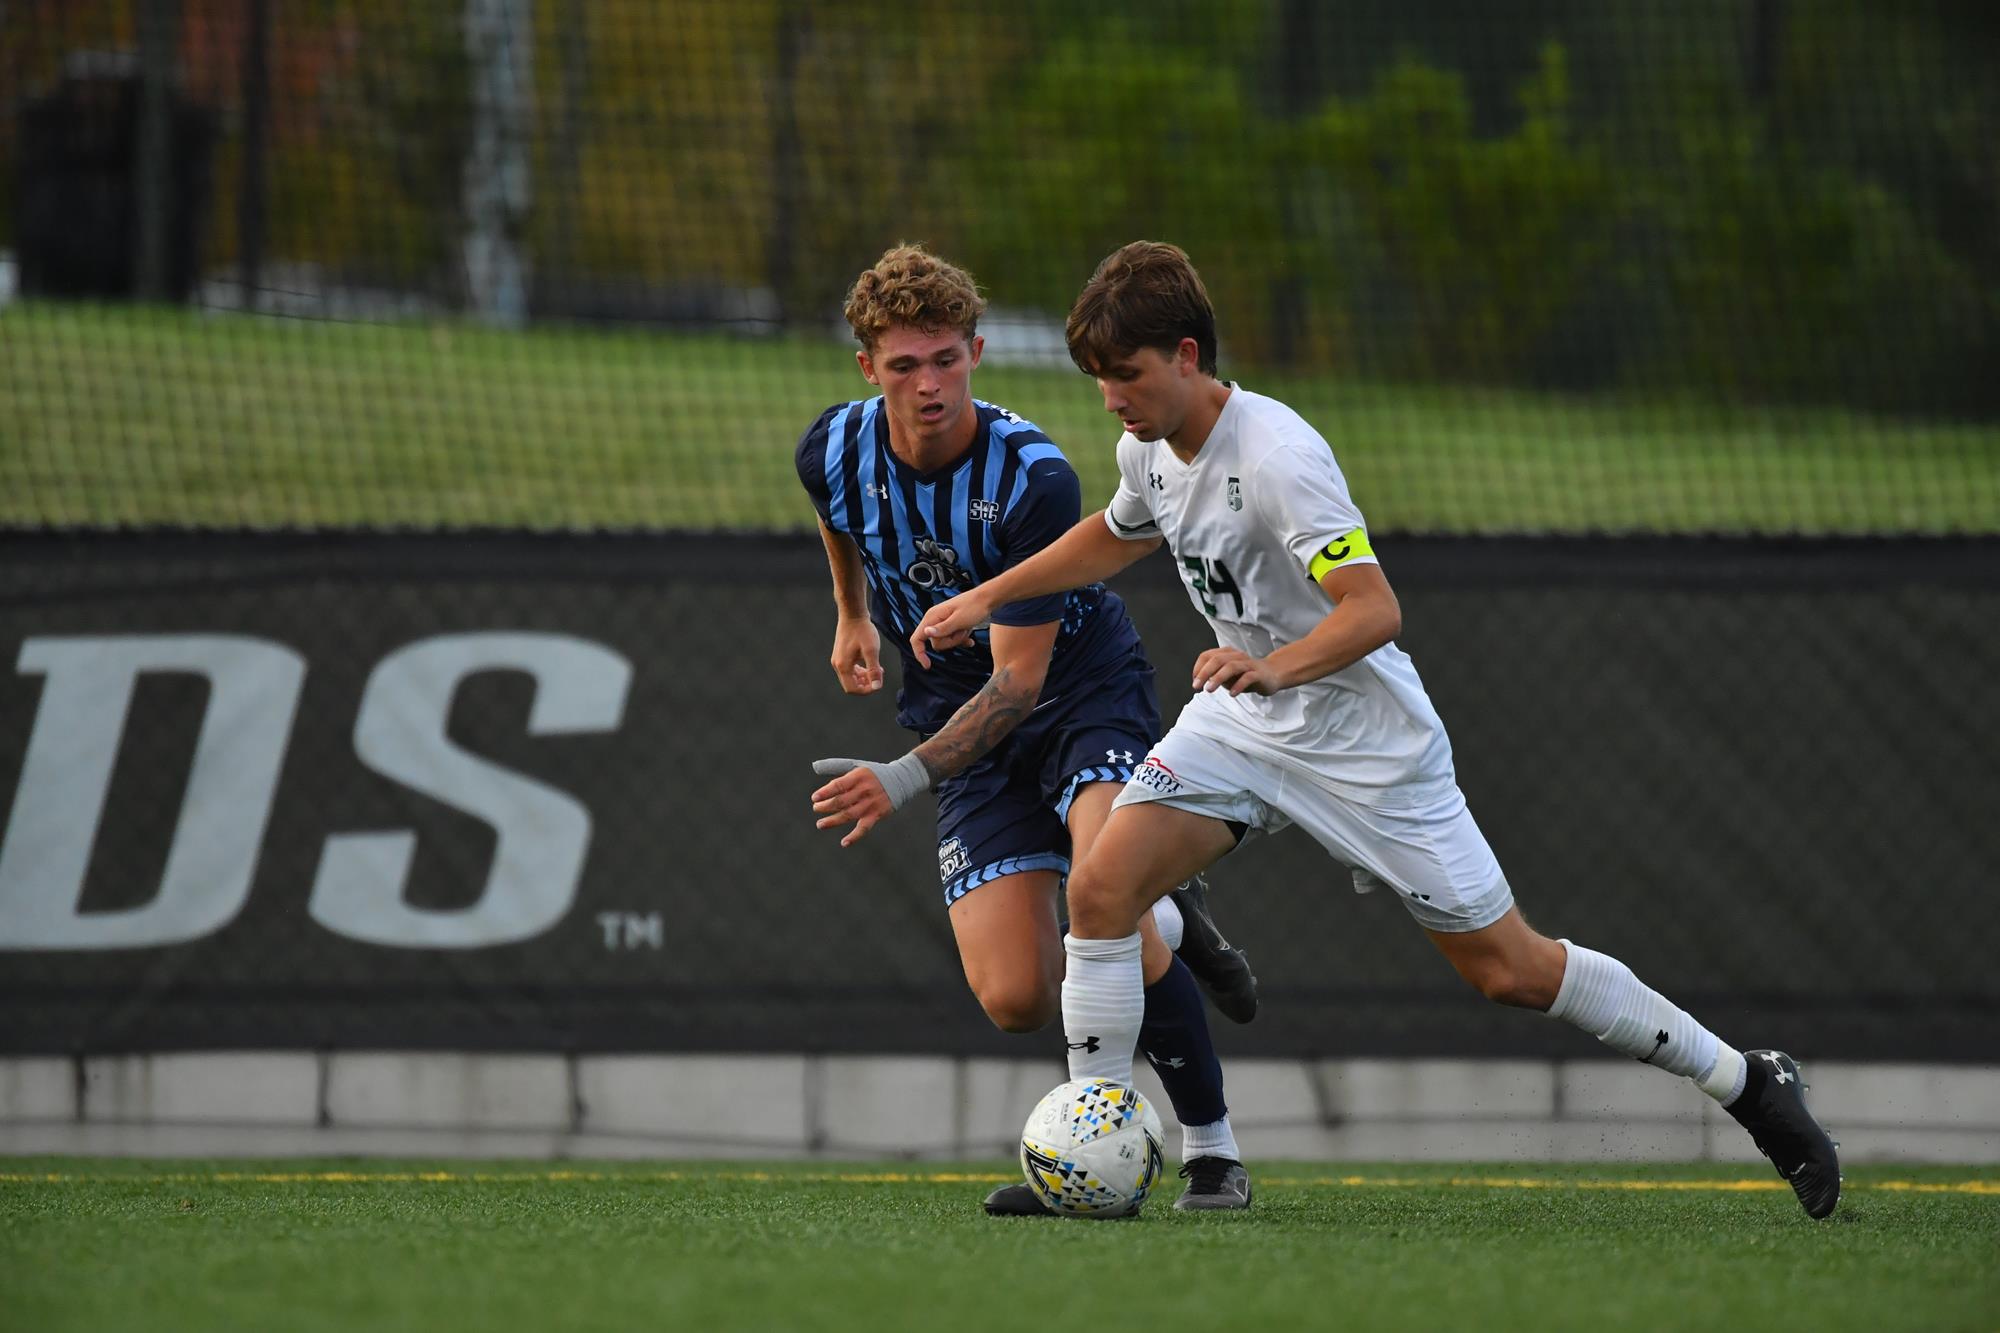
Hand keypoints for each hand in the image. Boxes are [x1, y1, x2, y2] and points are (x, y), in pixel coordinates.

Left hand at [811, 754, 929, 846]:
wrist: (901, 780)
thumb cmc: (872, 773)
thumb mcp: (856, 765)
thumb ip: (835, 766)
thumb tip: (815, 767)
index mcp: (858, 776)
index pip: (838, 785)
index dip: (825, 792)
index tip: (814, 798)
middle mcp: (865, 790)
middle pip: (841, 801)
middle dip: (826, 807)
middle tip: (816, 809)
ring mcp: (871, 803)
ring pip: (849, 815)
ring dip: (833, 821)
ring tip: (820, 824)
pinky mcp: (877, 814)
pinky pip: (864, 827)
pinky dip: (855, 836)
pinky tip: (844, 843)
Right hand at [830, 617, 883, 693]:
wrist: (853, 614)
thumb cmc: (863, 631)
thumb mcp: (871, 650)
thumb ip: (874, 669)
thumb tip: (877, 686)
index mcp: (843, 666)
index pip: (852, 689)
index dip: (866, 690)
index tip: (879, 684)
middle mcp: (837, 665)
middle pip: (851, 684)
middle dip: (866, 683)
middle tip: (879, 675)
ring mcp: (838, 659)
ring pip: (851, 677)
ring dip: (864, 677)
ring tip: (878, 669)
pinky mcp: (841, 654)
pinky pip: (850, 669)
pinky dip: (860, 670)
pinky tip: (870, 663)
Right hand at [909, 592, 991, 668]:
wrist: (986, 599)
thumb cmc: (974, 606)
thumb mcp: (959, 620)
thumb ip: (942, 628)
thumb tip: (926, 633)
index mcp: (932, 616)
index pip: (917, 638)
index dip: (919, 653)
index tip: (927, 665)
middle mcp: (935, 620)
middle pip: (935, 643)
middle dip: (950, 642)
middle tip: (961, 631)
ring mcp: (943, 623)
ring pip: (945, 642)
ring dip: (957, 639)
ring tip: (966, 628)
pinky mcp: (951, 626)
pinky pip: (952, 639)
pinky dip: (961, 640)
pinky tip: (970, 638)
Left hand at [1191, 647, 1283, 696]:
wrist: (1271, 674)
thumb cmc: (1245, 674)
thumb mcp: (1226, 675)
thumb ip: (1214, 675)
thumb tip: (1200, 681)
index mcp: (1227, 653)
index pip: (1207, 655)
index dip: (1198, 668)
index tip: (1195, 681)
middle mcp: (1237, 656)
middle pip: (1218, 659)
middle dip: (1204, 673)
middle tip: (1197, 686)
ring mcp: (1248, 664)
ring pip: (1232, 666)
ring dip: (1218, 678)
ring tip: (1209, 690)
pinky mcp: (1259, 674)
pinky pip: (1248, 677)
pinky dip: (1238, 685)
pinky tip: (1232, 694)